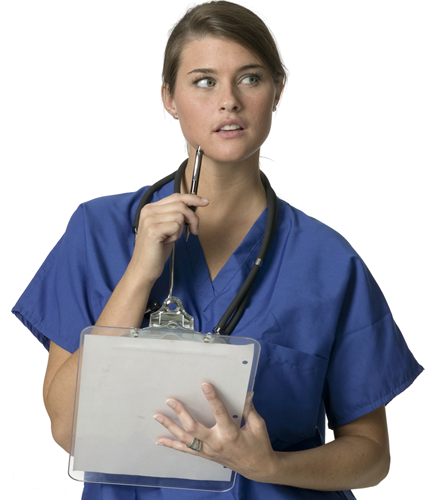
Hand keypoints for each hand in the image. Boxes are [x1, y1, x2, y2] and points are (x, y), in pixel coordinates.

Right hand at [130, 193, 208, 283]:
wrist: (144, 268)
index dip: (192, 198)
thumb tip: (192, 208)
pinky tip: (166, 241)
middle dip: (193, 218)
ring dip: (180, 230)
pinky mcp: (153, 229)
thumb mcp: (167, 228)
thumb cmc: (156, 251)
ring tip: (170, 238)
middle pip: (180, 205)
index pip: (176, 197)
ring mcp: (150, 219)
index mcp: (150, 208)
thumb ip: (175, 216)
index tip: (204, 202)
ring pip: (180, 216)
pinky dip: (176, 236)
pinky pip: (176, 226)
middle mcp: (149, 211)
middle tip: (194, 230)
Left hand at [153, 383, 278, 482]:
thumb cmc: (258, 444)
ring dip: (171, 427)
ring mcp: (209, 451)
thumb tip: (245, 392)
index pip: (220, 413)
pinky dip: (172, 445)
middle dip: (181, 413)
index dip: (212, 398)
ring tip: (158, 416)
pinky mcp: (205, 455)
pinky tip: (160, 440)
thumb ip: (249, 409)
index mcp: (231, 434)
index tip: (205, 385)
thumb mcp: (258, 425)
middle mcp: (216, 443)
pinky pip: (186, 450)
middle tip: (171, 400)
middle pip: (194, 428)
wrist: (257, 468)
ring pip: (186, 440)